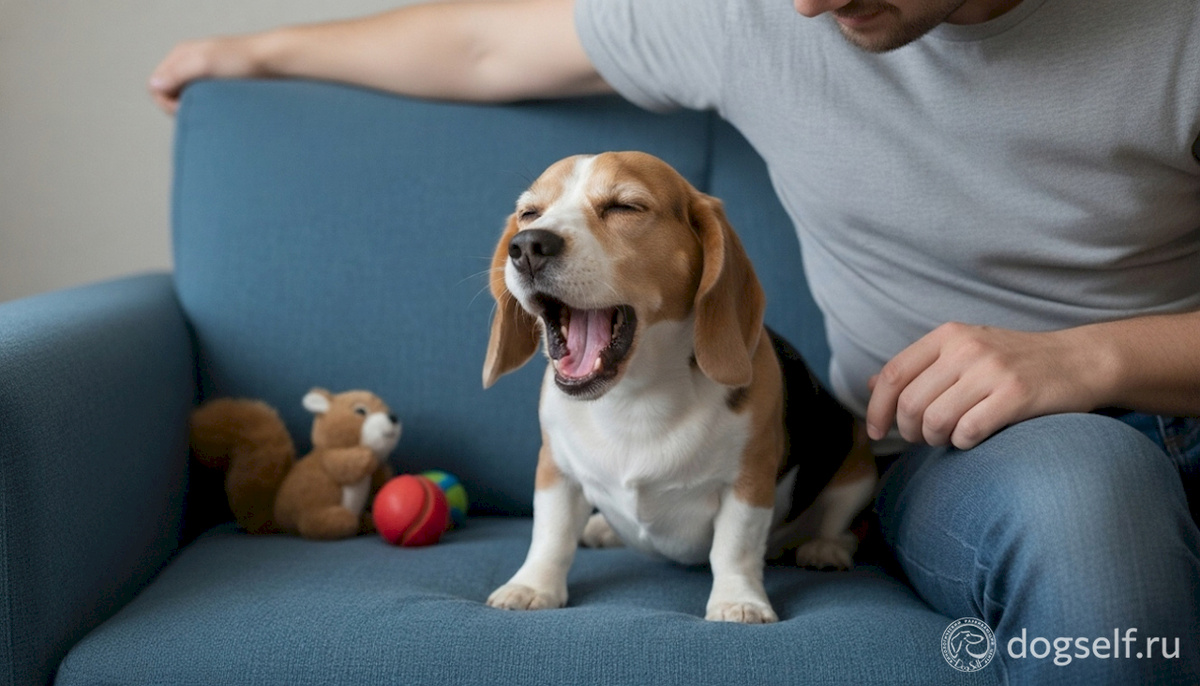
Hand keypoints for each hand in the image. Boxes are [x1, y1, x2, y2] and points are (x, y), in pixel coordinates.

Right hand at [148, 35, 266, 114]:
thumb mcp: (206, 63)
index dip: (167, 103)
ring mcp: (205, 75)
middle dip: (181, 108)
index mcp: (181, 55)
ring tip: (215, 110)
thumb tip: (156, 85)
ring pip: (188, 100)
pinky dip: (208, 109)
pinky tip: (221, 112)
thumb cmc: (242, 60)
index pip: (156, 86)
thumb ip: (178, 73)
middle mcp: (190, 64)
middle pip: (170, 95)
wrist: (275, 62)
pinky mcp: (220, 86)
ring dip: (197, 109)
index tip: (188, 108)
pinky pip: (204, 102)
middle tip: (204, 112)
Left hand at [865, 322, 1108, 449]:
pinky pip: (968, 431)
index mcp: (948, 335)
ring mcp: (992, 371)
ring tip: (947, 438)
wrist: (1080, 361)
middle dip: (907, 431)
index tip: (875, 432)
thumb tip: (869, 385)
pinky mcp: (1017, 395)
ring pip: (935, 420)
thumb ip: (919, 368)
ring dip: (935, 439)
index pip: (892, 375)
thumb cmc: (1015, 362)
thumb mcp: (963, 352)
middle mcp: (966, 348)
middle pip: (909, 403)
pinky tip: (973, 438)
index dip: (876, 409)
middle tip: (922, 438)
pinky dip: (963, 443)